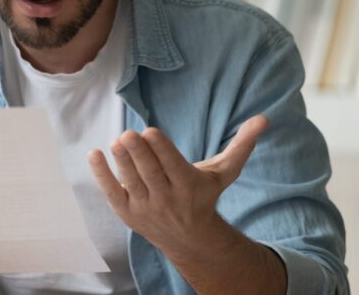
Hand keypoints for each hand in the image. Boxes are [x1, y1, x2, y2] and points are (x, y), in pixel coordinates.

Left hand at [87, 115, 268, 258]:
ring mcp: (145, 207)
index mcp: (189, 185)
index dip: (160, 149)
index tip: (150, 131)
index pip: (172, 166)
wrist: (190, 239)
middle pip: (150, 174)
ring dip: (122, 162)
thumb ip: (242, 145)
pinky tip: (94, 154)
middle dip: (138, 154)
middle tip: (128, 134)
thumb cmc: (205, 195)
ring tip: (116, 142)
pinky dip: (102, 175)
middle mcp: (167, 198)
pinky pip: (112, 193)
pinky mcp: (127, 212)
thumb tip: (264, 118)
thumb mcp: (224, 173)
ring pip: (131, 182)